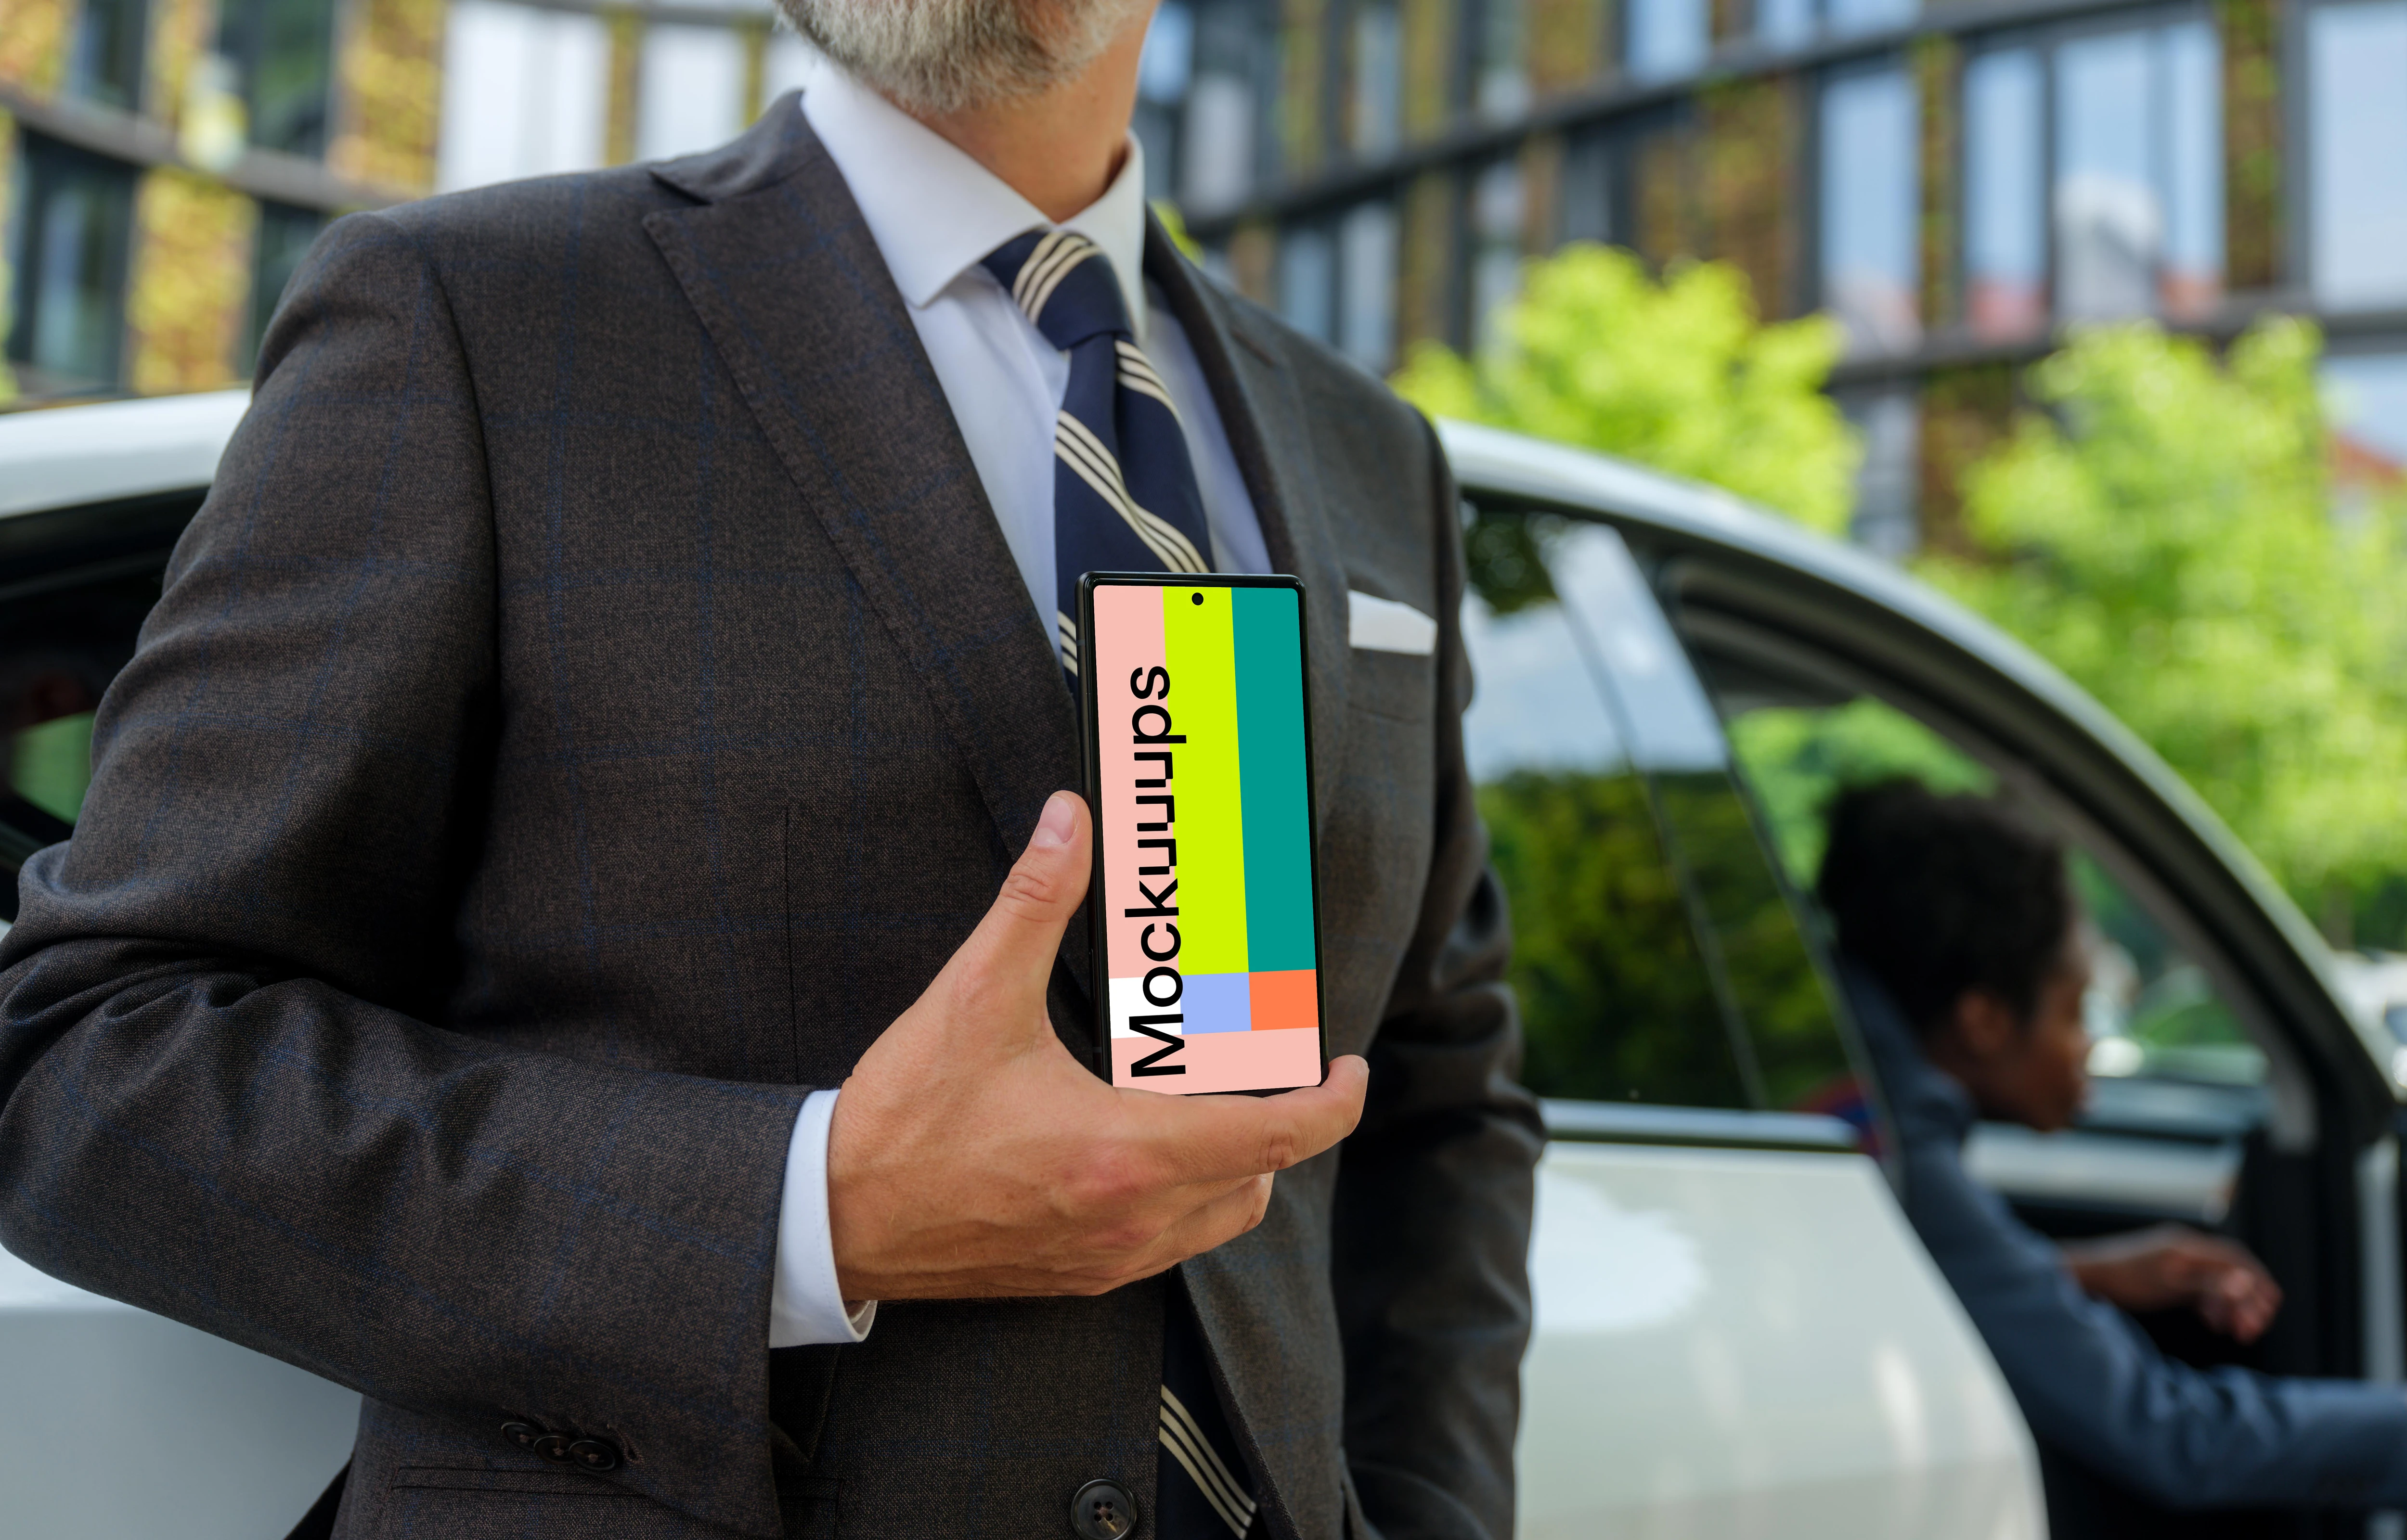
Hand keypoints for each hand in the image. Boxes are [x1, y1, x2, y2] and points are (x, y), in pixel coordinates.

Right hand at [825, 790, 1368, 1300]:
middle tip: (1266, 1069)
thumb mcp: (973, 996)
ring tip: (1208, 1102)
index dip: (1334, 1103)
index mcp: (1125, 1151)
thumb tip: (1068, 818)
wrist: (833, 1219)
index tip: (1351, 1068)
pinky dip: (1186, 1199)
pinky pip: (1170, 1245)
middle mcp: (1132, 1217)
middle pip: (1260, 1180)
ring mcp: (1108, 1257)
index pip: (1277, 1138)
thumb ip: (1034, 900)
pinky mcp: (1077, 1277)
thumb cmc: (904, 1116)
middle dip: (1280, 1125)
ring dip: (1236, 1166)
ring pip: (1222, 1220)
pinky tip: (1145, 1146)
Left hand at [2061, 1224, 2282, 1342]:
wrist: (2087, 1276)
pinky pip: (2197, 1286)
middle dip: (2246, 1300)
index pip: (2237, 1260)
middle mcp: (2184, 1249)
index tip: (2271, 1308)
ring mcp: (2174, 1260)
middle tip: (2254, 1329)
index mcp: (2189, 1247)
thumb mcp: (2170, 1285)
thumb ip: (2209, 1284)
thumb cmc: (2126, 1280)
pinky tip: (2213, 1323)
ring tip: (2235, 1333)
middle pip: (2229, 1272)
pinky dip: (2210, 1304)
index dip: (2259, 1282)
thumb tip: (2247, 1283)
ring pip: (2214, 1282)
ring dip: (2229, 1306)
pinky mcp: (2165, 1273)